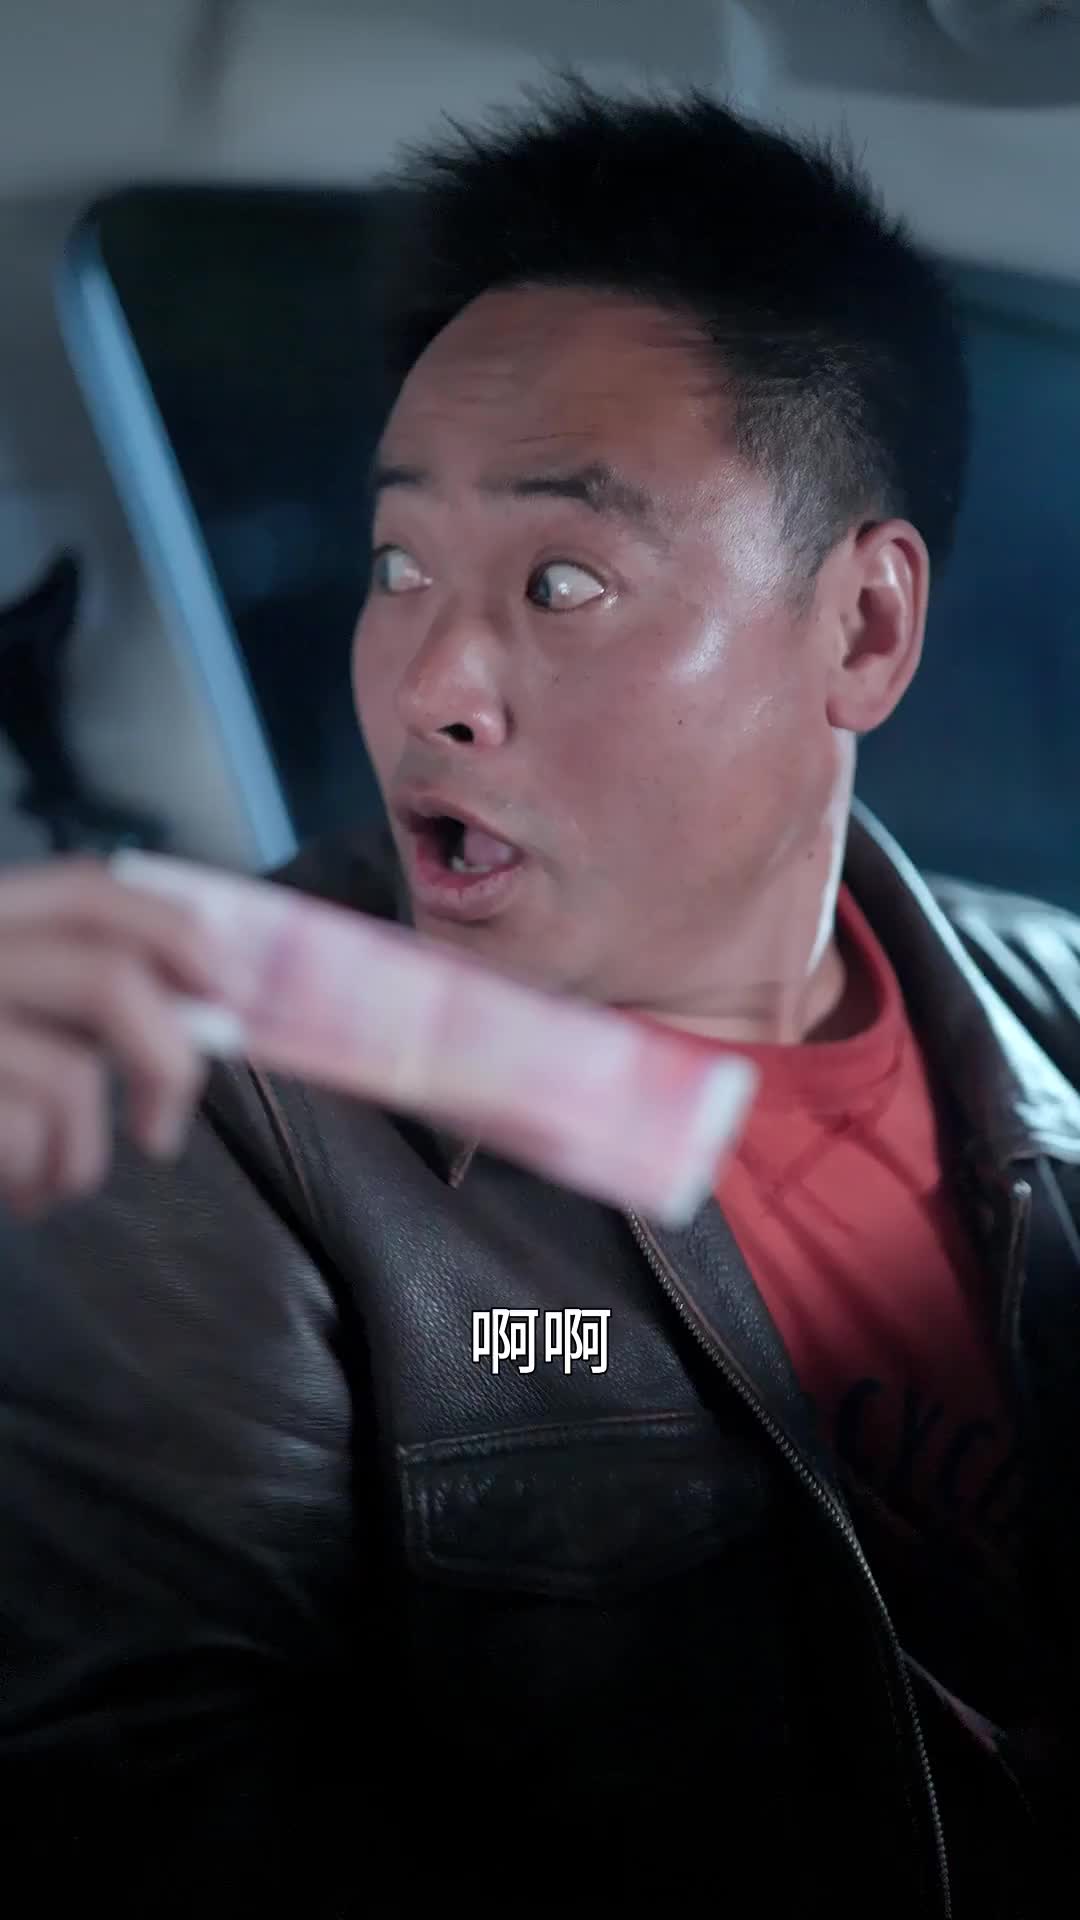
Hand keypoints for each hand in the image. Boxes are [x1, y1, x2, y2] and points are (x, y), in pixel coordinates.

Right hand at [0, 856, 227, 1216]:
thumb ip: (62, 993)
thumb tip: (196, 1010)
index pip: (89, 888)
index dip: (175, 932)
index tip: (223, 993)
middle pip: (106, 976)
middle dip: (168, 1060)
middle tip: (161, 1127)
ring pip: (68, 1075)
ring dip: (81, 1156)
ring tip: (52, 1183)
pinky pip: (22, 1133)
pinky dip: (37, 1180)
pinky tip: (18, 1196)